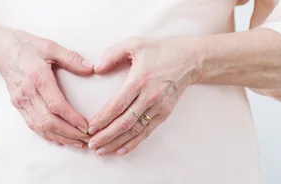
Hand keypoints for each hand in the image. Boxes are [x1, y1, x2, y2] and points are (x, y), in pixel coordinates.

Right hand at [0, 27, 93, 147]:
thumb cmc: (24, 46)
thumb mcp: (49, 46)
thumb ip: (70, 58)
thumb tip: (90, 68)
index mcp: (38, 78)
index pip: (57, 105)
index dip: (72, 119)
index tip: (86, 125)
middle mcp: (28, 93)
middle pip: (49, 121)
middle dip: (69, 133)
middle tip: (86, 138)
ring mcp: (21, 101)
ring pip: (40, 127)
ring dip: (60, 137)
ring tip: (77, 142)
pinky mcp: (18, 105)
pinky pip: (33, 125)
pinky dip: (47, 135)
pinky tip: (59, 140)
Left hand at [87, 37, 201, 154]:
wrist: (190, 59)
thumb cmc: (160, 51)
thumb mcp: (134, 44)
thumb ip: (113, 54)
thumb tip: (97, 68)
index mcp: (139, 80)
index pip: (117, 104)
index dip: (103, 118)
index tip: (90, 127)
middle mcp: (149, 96)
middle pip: (125, 122)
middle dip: (106, 135)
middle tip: (91, 144)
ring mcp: (159, 107)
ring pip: (135, 130)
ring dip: (117, 142)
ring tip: (101, 150)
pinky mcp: (165, 113)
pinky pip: (147, 131)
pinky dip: (133, 143)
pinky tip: (121, 150)